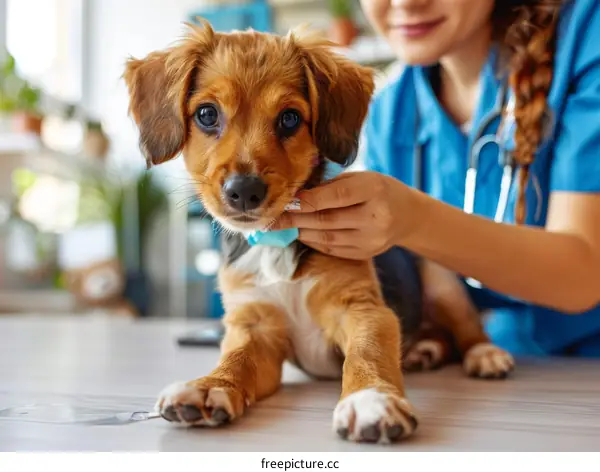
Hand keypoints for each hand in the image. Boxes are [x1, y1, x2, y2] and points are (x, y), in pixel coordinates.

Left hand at [271, 171, 417, 258]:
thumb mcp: (361, 178)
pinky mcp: (366, 253)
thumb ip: (331, 186)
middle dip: (294, 219)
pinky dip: (313, 241)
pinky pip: (332, 248)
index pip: (336, 196)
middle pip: (327, 219)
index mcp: (375, 189)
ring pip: (327, 237)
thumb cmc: (378, 190)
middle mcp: (376, 216)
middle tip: (269, 218)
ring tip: (279, 226)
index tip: (283, 201)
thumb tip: (294, 194)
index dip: (307, 200)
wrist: (408, 215)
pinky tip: (299, 234)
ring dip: (300, 231)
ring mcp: (372, 239)